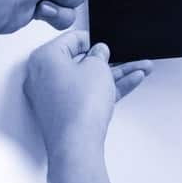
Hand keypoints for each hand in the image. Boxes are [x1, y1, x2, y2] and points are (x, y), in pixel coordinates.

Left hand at [24, 31, 151, 158]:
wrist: (77, 143)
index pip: (71, 39)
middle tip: (122, 56)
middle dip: (109, 59)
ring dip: (115, 74)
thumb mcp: (97, 67)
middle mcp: (42, 76)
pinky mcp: (62, 112)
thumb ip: (99, 54)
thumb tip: (98, 52)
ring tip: (139, 68)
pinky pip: (87, 94)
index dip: (93, 39)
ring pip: (88, 79)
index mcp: (44, 58)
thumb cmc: (78, 106)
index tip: (105, 42)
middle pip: (80, 61)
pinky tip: (130, 82)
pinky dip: (107, 88)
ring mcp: (52, 97)